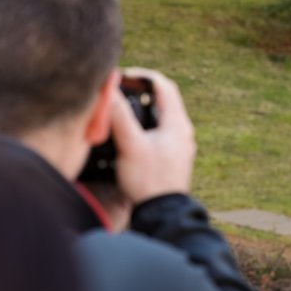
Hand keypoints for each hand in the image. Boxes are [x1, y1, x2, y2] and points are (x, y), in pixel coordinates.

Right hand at [111, 67, 195, 203]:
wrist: (162, 214)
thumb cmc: (149, 181)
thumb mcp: (130, 146)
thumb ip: (119, 117)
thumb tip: (108, 91)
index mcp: (177, 124)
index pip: (164, 86)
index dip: (143, 76)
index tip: (123, 76)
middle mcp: (182, 132)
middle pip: (163, 99)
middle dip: (140, 91)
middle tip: (119, 90)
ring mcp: (179, 145)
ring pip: (160, 116)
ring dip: (141, 109)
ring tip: (120, 109)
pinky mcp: (172, 157)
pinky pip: (159, 131)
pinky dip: (144, 125)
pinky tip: (128, 134)